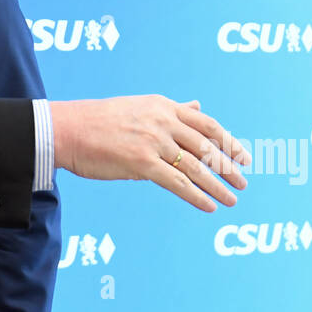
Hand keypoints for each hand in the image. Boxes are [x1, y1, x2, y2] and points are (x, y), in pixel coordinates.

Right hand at [49, 96, 250, 210]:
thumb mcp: (140, 106)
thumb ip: (171, 110)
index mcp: (163, 106)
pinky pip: (177, 183)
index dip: (229, 142)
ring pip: (196, 166)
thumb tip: (196, 106)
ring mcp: (153, 141)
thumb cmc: (99, 121)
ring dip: (218, 185)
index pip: (207, 125)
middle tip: (243, 183)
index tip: (244, 157)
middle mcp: (162, 121)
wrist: (67, 130)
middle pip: (207, 146)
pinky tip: (209, 206)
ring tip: (232, 199)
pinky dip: (197, 196)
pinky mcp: (141, 162)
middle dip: (228, 167)